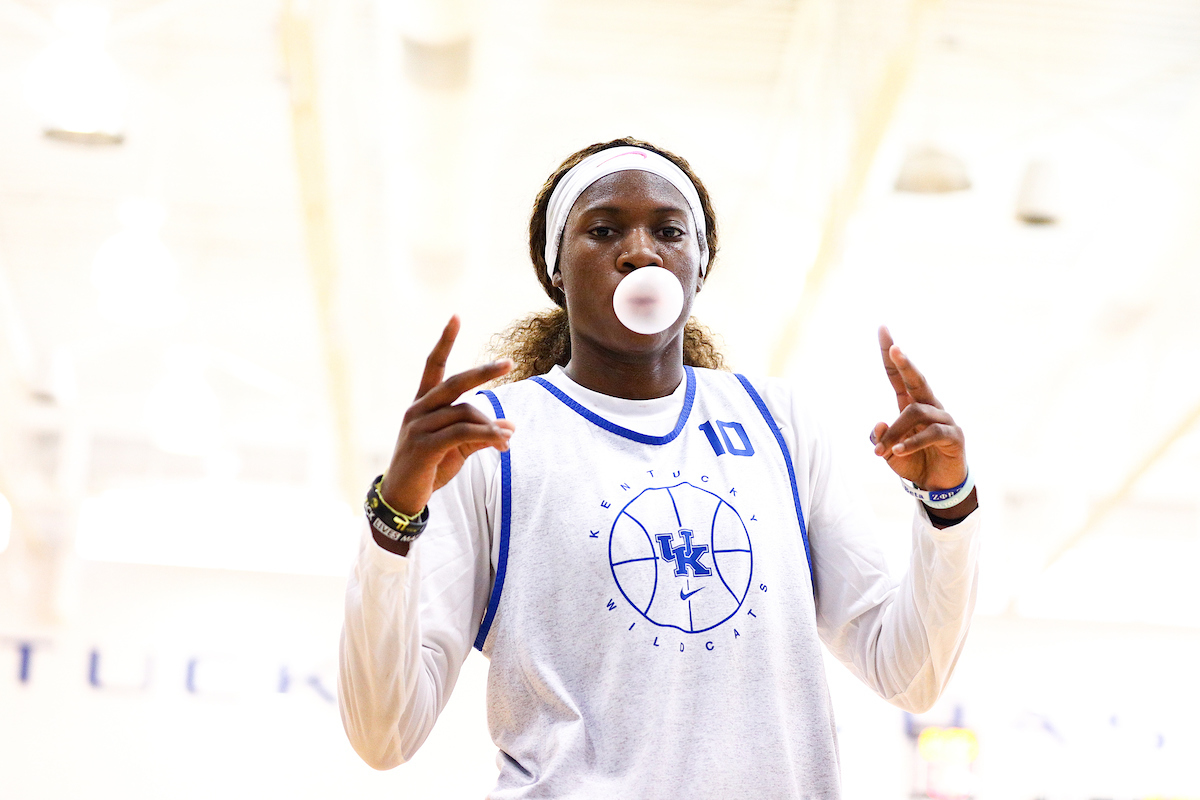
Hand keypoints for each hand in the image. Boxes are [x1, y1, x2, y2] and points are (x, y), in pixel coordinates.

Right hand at [379, 315, 515, 517]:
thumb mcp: (456, 448)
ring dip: (492, 425)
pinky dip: (485, 435)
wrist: (401, 499)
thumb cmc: (429, 469)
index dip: (445, 341)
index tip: (456, 316)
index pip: (433, 365)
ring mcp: (418, 427)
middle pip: (455, 382)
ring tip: (509, 437)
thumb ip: (478, 434)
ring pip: (465, 412)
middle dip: (483, 371)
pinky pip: (461, 433)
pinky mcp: (424, 447)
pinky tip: (501, 442)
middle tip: (509, 362)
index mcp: (422, 404)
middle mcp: (417, 410)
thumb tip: (509, 428)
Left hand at [870, 326, 966, 491]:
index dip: (890, 354)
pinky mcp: (953, 435)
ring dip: (895, 433)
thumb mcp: (888, 452)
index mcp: (911, 404)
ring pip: (915, 412)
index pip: (898, 375)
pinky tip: (897, 451)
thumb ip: (880, 439)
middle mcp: (929, 405)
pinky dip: (911, 442)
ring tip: (882, 452)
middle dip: (905, 363)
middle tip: (894, 347)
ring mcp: (944, 418)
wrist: (938, 487)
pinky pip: (930, 433)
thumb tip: (878, 424)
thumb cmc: (913, 463)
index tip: (882, 328)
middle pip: (916, 379)